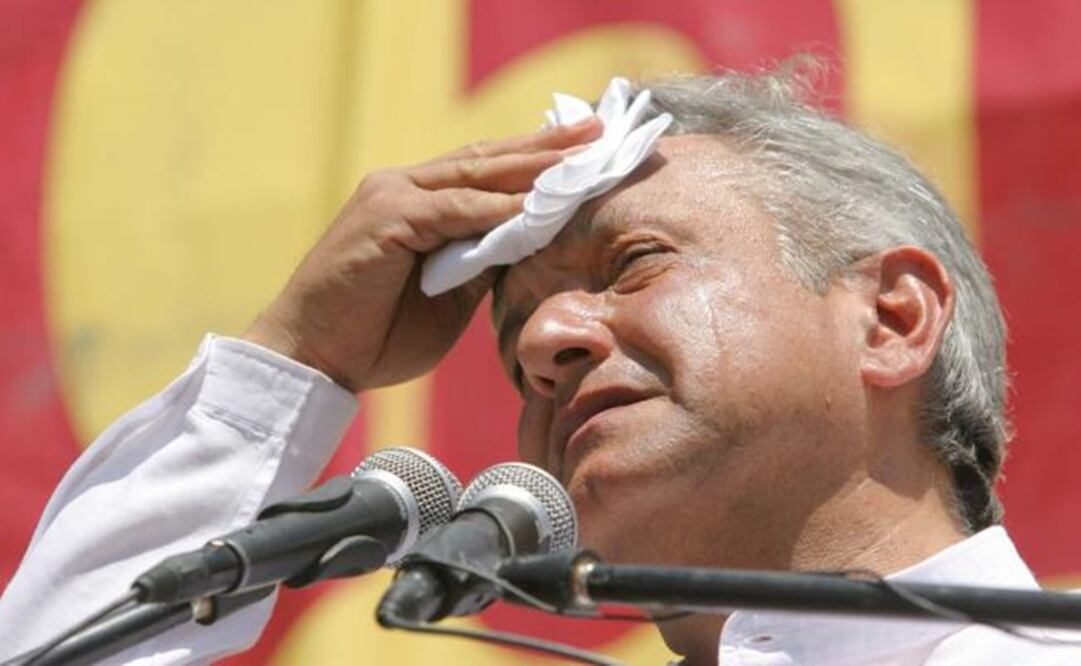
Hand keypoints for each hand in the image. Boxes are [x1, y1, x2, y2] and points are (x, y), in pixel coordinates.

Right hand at [244, 118, 601, 391]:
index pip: (483, 171)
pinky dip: (495, 208)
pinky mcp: (385, 217)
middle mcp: (403, 186)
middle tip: (595, 132)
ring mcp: (392, 196)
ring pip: (474, 174)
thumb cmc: (373, 335)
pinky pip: (453, 210)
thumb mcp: (446, 299)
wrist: (313, 358)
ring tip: (578, 156)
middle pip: (486, 159)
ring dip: (530, 165)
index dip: (532, 161)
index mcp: (416, 202)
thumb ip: (480, 266)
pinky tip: (535, 204)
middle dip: (544, 147)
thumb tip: (527, 245)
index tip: (581, 156)